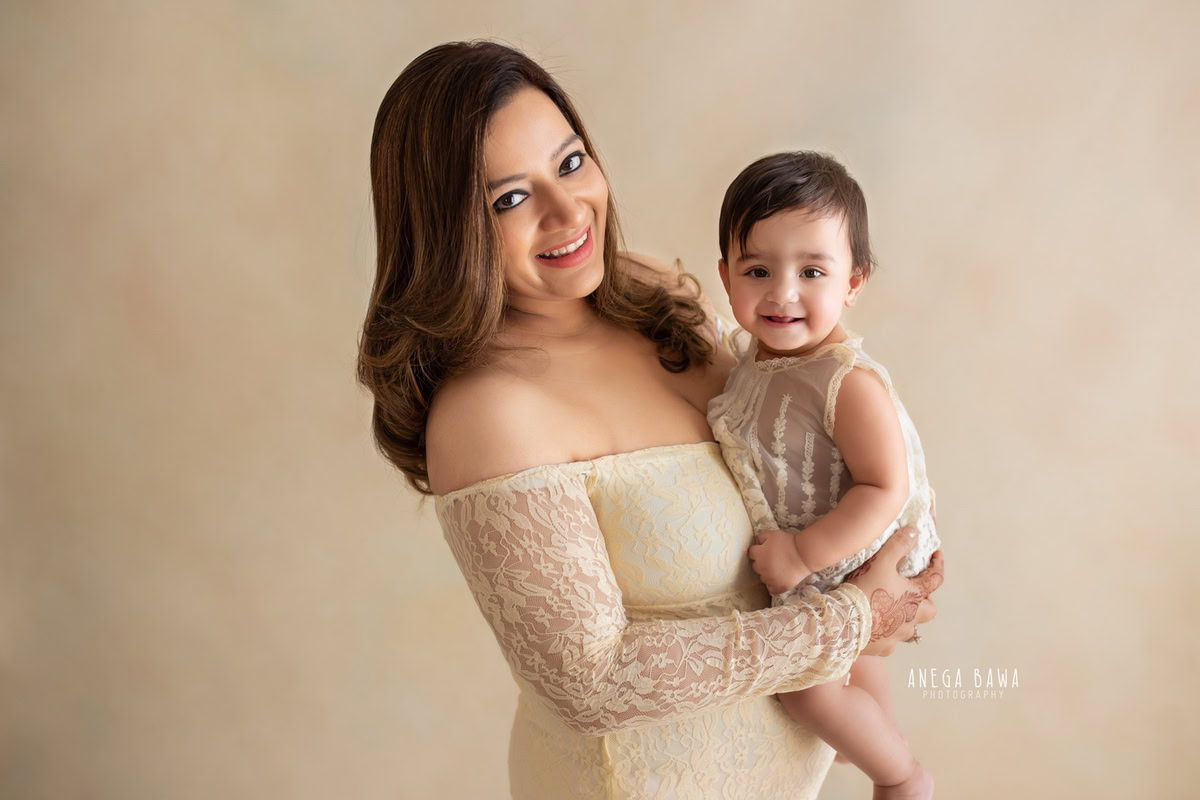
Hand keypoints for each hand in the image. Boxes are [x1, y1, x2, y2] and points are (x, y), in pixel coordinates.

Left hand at [747, 529, 812, 594]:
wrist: (804, 554)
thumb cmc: (788, 542)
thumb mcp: (773, 534)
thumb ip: (761, 537)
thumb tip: (757, 543)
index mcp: (759, 554)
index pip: (751, 553)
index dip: (758, 551)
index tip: (765, 550)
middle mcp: (761, 568)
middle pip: (756, 566)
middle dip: (761, 562)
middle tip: (772, 559)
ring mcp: (770, 579)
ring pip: (763, 578)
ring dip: (767, 574)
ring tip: (778, 569)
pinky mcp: (779, 587)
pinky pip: (771, 589)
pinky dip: (773, 585)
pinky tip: (778, 580)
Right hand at [845, 527, 943, 655]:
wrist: (845, 624)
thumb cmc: (866, 591)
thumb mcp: (882, 562)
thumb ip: (898, 545)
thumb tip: (914, 531)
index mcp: (915, 597)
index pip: (935, 579)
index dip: (938, 565)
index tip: (937, 556)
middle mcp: (911, 618)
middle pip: (929, 610)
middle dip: (924, 601)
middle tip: (913, 592)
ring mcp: (898, 635)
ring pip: (909, 627)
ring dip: (903, 617)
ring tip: (889, 609)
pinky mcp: (883, 647)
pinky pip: (889, 640)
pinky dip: (885, 632)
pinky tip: (874, 626)